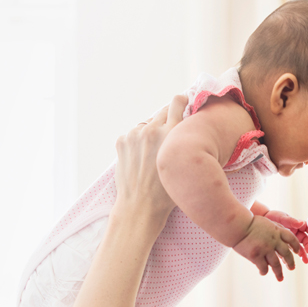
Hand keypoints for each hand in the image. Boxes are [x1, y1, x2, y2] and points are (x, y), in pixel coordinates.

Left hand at [111, 94, 186, 220]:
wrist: (141, 206)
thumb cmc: (168, 191)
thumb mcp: (185, 162)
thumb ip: (183, 141)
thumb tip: (183, 125)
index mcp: (173, 134)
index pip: (177, 102)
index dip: (181, 100)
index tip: (183, 102)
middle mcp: (154, 129)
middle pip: (162, 112)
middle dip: (166, 122)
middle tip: (168, 137)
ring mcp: (135, 134)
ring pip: (147, 124)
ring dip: (151, 132)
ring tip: (153, 153)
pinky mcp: (122, 140)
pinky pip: (133, 134)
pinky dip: (137, 142)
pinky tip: (141, 158)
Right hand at [233, 216, 303, 281]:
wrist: (237, 225)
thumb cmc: (249, 222)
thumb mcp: (266, 222)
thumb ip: (275, 230)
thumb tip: (282, 239)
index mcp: (277, 230)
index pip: (292, 239)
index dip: (296, 246)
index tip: (297, 252)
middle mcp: (273, 240)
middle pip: (286, 254)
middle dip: (290, 262)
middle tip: (292, 268)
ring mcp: (265, 248)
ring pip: (276, 264)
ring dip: (279, 272)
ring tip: (280, 278)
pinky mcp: (256, 256)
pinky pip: (263, 267)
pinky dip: (264, 271)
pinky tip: (263, 273)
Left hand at [261, 210, 307, 263]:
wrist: (261, 222)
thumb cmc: (273, 216)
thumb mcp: (282, 218)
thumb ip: (292, 221)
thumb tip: (301, 223)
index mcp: (297, 225)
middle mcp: (296, 233)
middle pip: (305, 240)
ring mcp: (290, 241)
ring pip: (298, 248)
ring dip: (303, 254)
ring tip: (305, 261)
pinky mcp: (284, 246)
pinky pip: (288, 253)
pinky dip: (290, 257)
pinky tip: (291, 262)